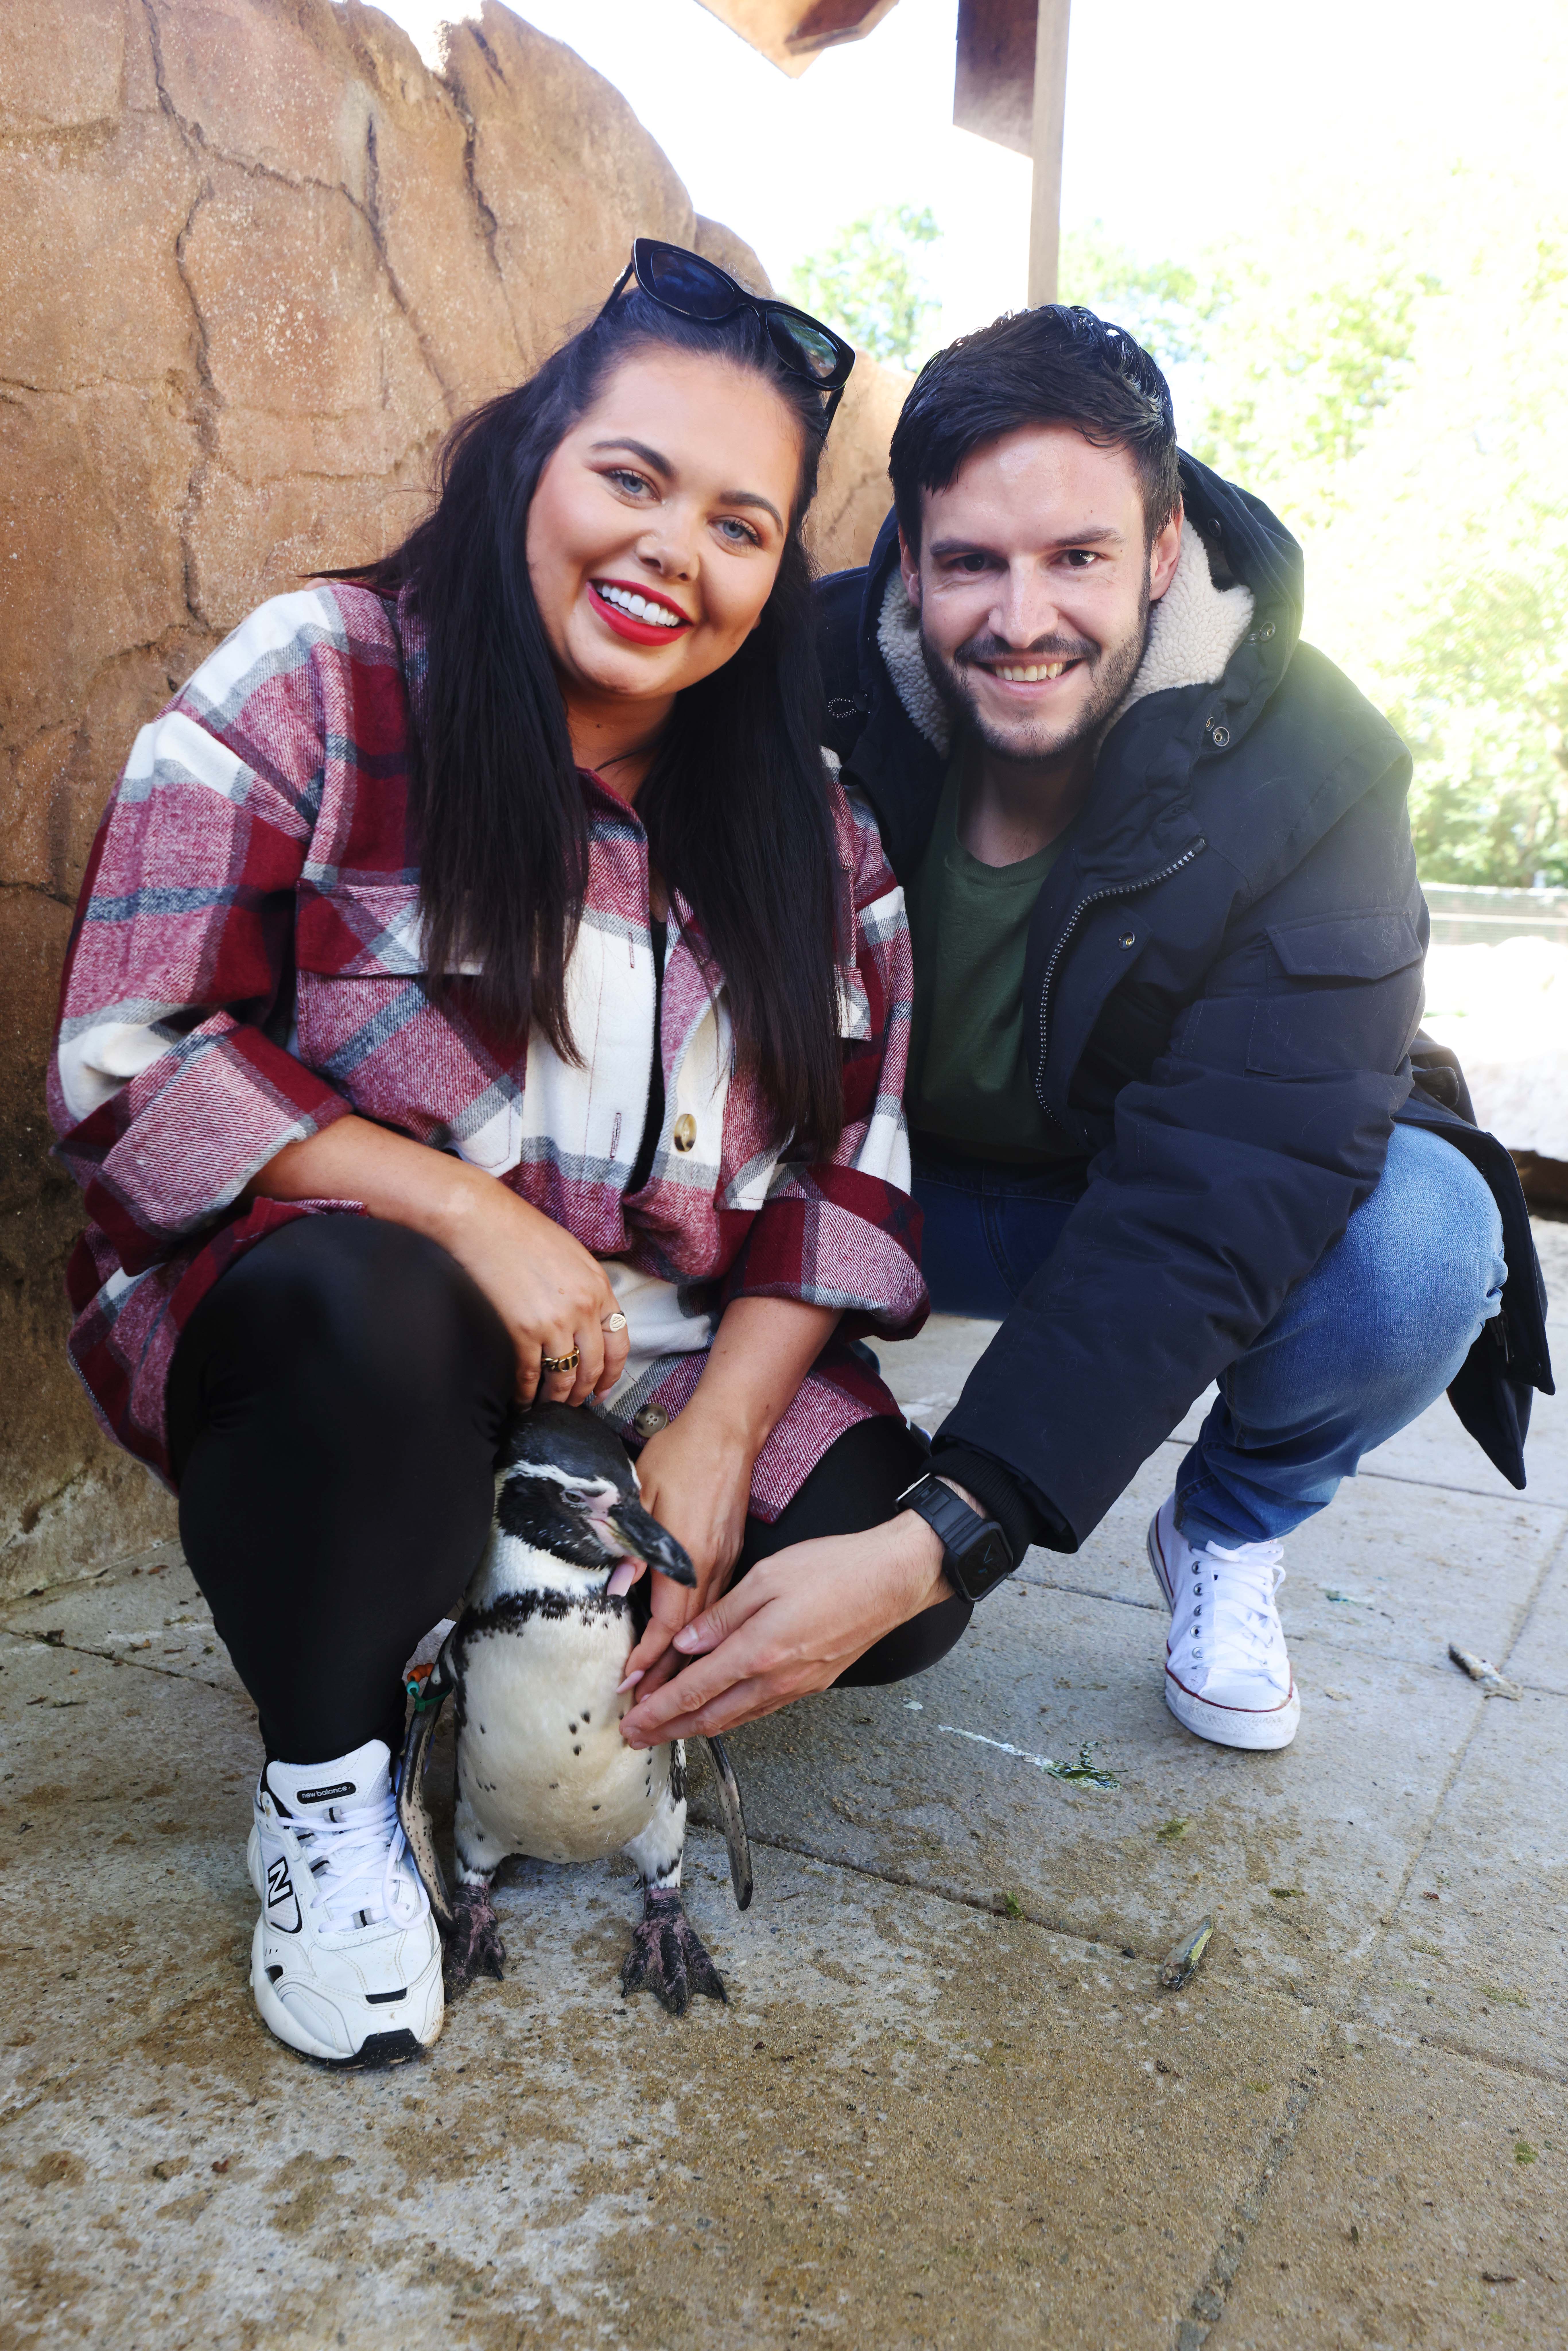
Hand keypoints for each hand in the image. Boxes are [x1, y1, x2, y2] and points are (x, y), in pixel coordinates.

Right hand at [435, 1177, 628, 1406]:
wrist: (486, 1223)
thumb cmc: (525, 1233)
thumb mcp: (574, 1256)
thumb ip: (587, 1289)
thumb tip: (589, 1317)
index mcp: (599, 1288)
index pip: (619, 1342)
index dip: (613, 1372)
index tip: (603, 1388)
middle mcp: (583, 1309)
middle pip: (593, 1366)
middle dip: (585, 1392)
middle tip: (576, 1405)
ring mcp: (554, 1321)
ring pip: (564, 1376)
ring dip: (558, 1398)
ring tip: (550, 1407)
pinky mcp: (523, 1329)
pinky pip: (530, 1372)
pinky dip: (527, 1392)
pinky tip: (522, 1399)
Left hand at [618, 1407, 756, 1698]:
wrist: (730, 1430)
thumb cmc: (685, 1457)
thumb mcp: (645, 1495)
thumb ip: (635, 1546)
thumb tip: (618, 1590)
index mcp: (691, 1559)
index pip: (668, 1627)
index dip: (647, 1660)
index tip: (628, 1687)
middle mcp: (716, 1571)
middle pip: (694, 1644)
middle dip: (671, 1688)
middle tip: (649, 1723)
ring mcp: (733, 1568)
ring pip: (715, 1637)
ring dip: (694, 1676)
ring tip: (673, 1711)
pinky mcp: (740, 1561)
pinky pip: (729, 1621)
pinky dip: (715, 1651)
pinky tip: (705, 1668)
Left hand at [618, 1512, 952, 1745]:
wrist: (892, 1580)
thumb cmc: (832, 1568)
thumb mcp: (766, 1577)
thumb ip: (722, 1615)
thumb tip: (685, 1644)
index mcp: (758, 1650)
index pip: (694, 1690)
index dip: (658, 1710)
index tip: (630, 1724)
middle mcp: (775, 1678)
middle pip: (710, 1717)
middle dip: (669, 1730)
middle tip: (637, 1737)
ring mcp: (796, 1686)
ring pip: (735, 1718)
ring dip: (697, 1727)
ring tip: (667, 1729)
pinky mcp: (812, 1684)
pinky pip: (759, 1708)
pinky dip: (729, 1716)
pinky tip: (717, 1711)